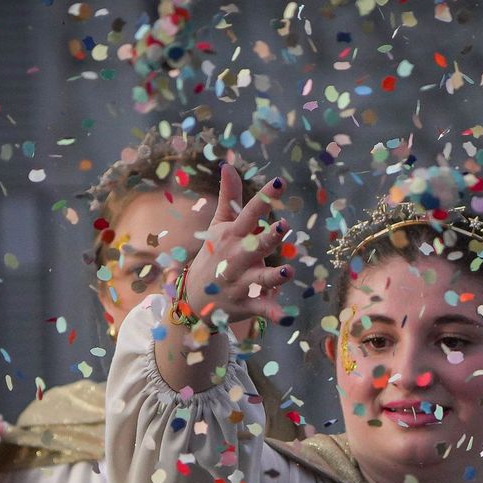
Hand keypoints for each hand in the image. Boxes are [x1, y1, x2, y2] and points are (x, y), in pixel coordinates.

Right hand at [181, 166, 292, 329]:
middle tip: (283, 226)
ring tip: (287, 272)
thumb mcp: (219, 226)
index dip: (264, 198)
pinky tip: (287, 318)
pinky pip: (261, 309)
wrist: (194, 298)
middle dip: (268, 238)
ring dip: (273, 277)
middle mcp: (236, 258)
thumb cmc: (214, 255)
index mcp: (232, 236)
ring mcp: (240, 283)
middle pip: (255, 246)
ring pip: (259, 280)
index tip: (279, 182)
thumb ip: (230, 198)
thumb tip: (228, 165)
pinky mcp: (245, 304)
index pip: (249, 214)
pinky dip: (272, 314)